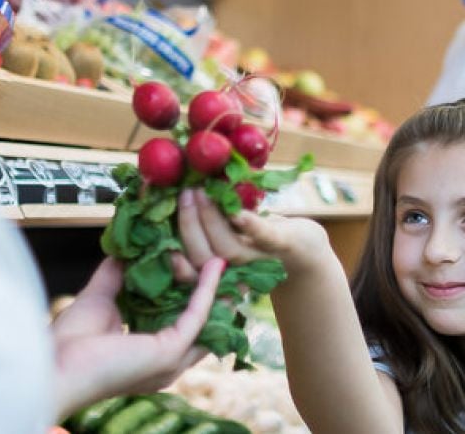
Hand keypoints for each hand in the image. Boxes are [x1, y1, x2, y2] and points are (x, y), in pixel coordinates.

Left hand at [51, 256, 223, 418]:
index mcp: (150, 356)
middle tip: (220, 259)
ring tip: (221, 257)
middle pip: (205, 325)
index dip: (193, 296)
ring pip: (206, 318)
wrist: (53, 368)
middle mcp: (167, 363)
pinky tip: (213, 266)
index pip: (183, 324)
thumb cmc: (68, 345)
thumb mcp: (100, 300)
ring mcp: (172, 360)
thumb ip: (116, 276)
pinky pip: (198, 314)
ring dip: (214, 286)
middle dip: (214, 293)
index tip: (196, 264)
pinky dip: (207, 288)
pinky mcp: (170, 352)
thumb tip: (128, 250)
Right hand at [170, 188, 330, 280]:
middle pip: (203, 257)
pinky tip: (237, 212)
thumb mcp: (228, 233)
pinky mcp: (282, 244)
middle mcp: (236, 271)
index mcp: (218, 272)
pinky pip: (264, 236)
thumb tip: (173, 194)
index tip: (161, 239)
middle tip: (184, 194)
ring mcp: (259, 258)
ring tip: (201, 190)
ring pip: (227, 248)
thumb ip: (205, 224)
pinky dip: (250, 225)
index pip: (190, 274)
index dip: (174, 263)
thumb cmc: (254, 236)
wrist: (302, 247)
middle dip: (189, 225)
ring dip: (210, 218)